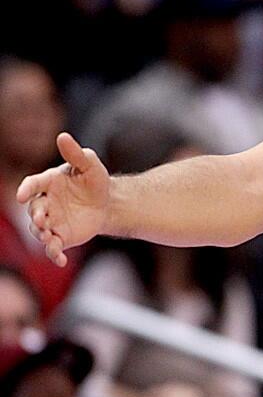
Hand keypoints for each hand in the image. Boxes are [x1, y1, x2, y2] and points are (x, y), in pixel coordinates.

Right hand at [16, 133, 111, 265]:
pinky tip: (61, 260)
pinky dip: (54, 254)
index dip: (26, 189)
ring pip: (39, 230)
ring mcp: (50, 221)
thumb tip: (63, 136)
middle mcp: (44, 202)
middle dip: (37, 215)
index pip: (32, 184)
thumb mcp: (90, 165)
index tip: (21, 195)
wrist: (107, 203)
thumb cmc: (95, 181)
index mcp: (48, 183)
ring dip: (42, 236)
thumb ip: (76, 154)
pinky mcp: (59, 236)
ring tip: (50, 239)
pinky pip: (53, 247)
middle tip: (43, 219)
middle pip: (34, 210)